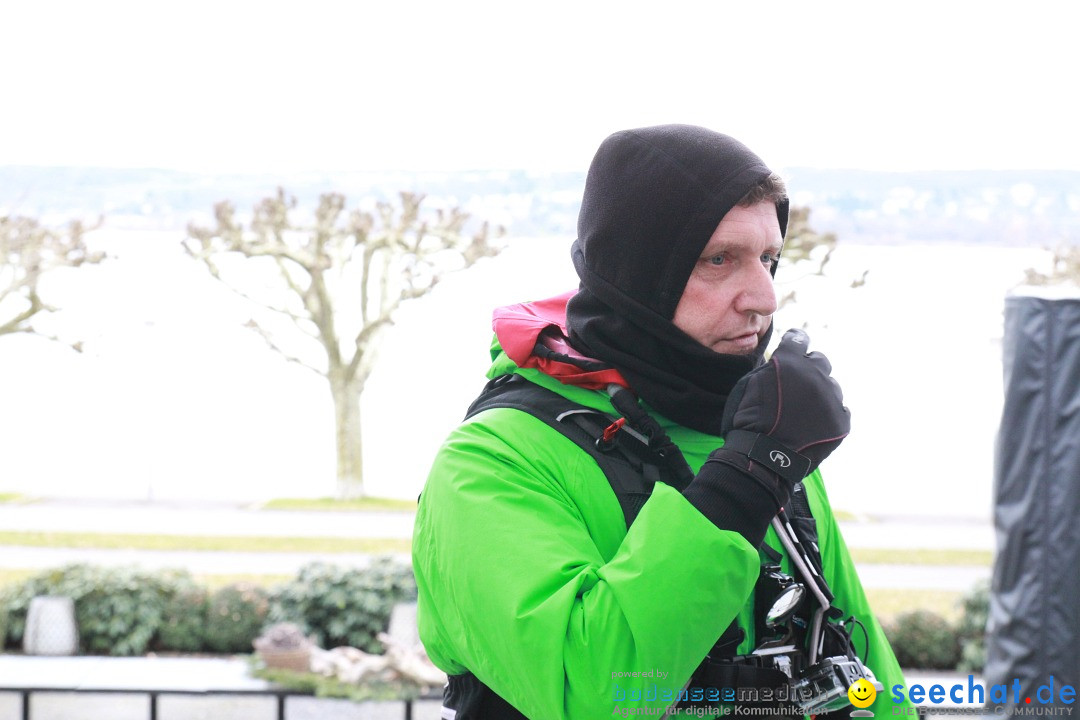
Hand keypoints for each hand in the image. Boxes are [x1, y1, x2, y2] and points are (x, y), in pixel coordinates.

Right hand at [717, 328, 849, 485]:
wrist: (763, 458)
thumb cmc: (747, 421)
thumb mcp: (748, 384)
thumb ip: (770, 368)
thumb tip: (781, 362)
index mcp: (789, 361)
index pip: (799, 338)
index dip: (795, 341)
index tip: (794, 345)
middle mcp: (814, 374)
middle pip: (820, 361)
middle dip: (809, 369)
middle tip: (796, 386)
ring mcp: (831, 398)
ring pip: (830, 387)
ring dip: (819, 394)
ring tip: (803, 413)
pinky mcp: (841, 421)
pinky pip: (839, 410)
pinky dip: (828, 415)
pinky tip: (812, 426)